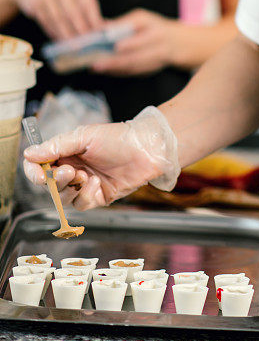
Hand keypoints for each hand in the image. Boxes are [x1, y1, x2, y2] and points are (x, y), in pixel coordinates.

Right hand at [6, 0, 102, 39]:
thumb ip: (86, 7)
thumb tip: (103, 27)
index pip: (88, 2)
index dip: (94, 20)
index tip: (99, 34)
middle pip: (74, 12)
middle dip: (81, 30)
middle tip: (86, 44)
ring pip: (59, 19)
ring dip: (67, 34)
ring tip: (73, 45)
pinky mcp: (33, 2)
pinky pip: (47, 21)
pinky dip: (54, 32)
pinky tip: (59, 39)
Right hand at [22, 107, 179, 209]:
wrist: (147, 149)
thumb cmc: (118, 138)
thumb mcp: (85, 136)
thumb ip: (57, 146)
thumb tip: (30, 153)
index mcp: (66, 152)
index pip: (39, 165)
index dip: (34, 172)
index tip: (40, 174)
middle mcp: (73, 169)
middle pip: (49, 184)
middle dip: (55, 180)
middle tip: (68, 172)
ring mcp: (85, 184)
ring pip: (63, 197)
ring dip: (71, 188)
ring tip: (85, 175)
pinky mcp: (99, 196)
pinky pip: (82, 203)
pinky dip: (86, 194)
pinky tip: (97, 182)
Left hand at [91, 9, 176, 75]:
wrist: (177, 44)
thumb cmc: (155, 27)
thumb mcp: (143, 18)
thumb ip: (124, 22)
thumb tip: (102, 26)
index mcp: (158, 34)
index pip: (144, 40)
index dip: (130, 44)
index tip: (115, 46)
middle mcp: (158, 50)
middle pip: (136, 58)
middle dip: (115, 62)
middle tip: (97, 64)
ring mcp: (155, 64)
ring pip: (133, 68)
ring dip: (114, 69)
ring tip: (96, 68)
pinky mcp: (149, 71)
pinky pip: (132, 73)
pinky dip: (118, 72)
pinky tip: (105, 70)